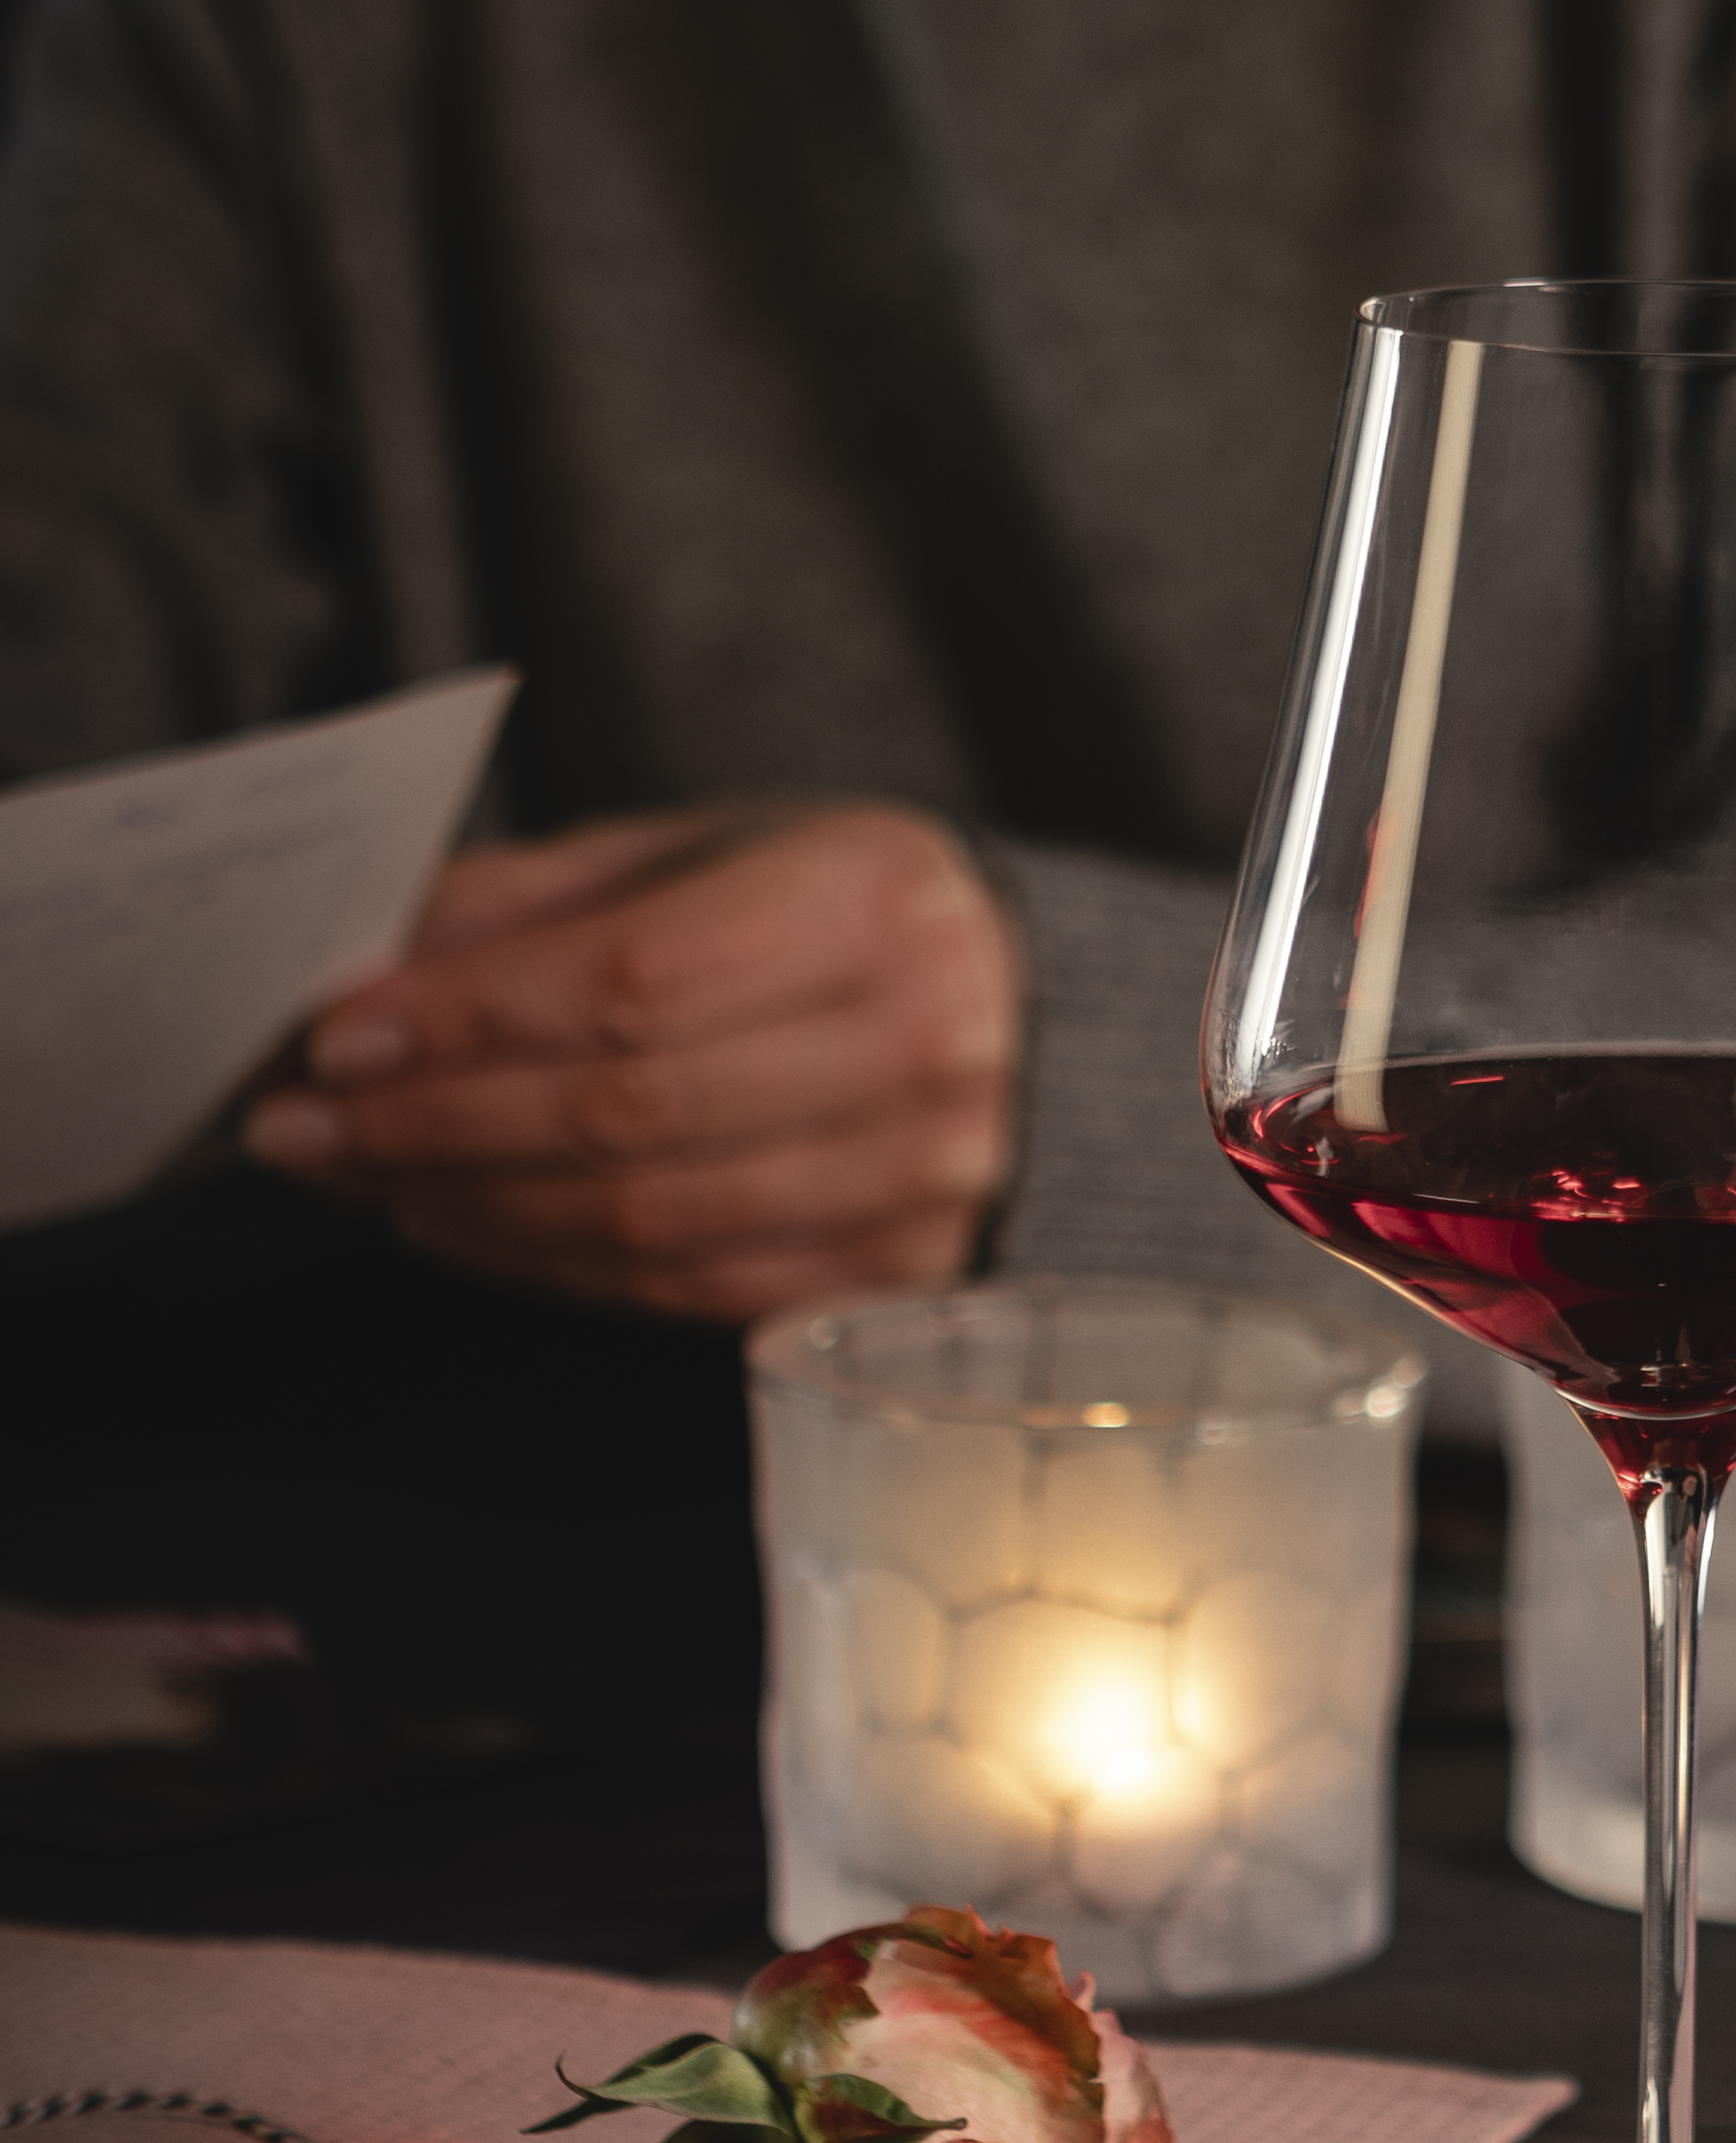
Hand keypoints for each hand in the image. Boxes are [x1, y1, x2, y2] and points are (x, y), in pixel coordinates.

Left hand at [242, 804, 1020, 1322]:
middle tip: (302, 1126)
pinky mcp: (896, 1277)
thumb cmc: (833, 917)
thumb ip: (541, 902)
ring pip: (647, 1220)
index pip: (634, 976)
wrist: (1026, 1015)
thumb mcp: (707, 853)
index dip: (470, 1017)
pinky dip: (549, 1267)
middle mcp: (919, 1040)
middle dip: (433, 1124)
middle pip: (629, 1112)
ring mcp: (923, 1176)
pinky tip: (464, 1225)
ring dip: (472, 1208)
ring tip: (363, 1177)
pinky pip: (685, 1290)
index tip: (337, 1033)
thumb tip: (361, 970)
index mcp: (870, 898)